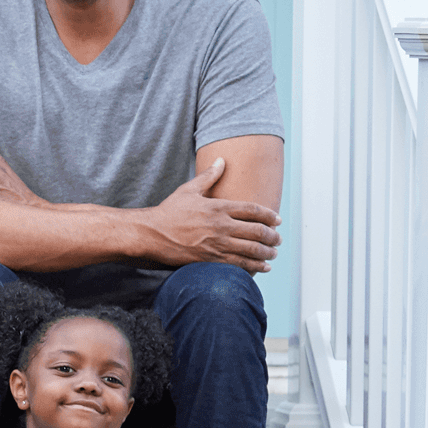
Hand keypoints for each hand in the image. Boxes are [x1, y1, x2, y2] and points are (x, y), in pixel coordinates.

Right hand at [137, 157, 281, 273]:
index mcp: (218, 207)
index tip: (278, 220)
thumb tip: (221, 160)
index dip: (270, 215)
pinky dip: (254, 266)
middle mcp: (221, 226)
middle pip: (257, 231)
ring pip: (251, 249)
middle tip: (277, 240)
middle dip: (272, 237)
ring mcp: (216, 244)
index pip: (253, 210)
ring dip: (266, 253)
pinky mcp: (209, 259)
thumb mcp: (188, 190)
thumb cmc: (168, 212)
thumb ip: (209, 176)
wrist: (150, 234)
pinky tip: (262, 267)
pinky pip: (238, 264)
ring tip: (273, 254)